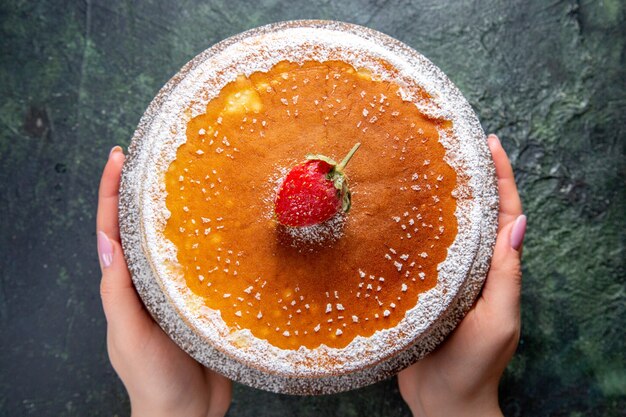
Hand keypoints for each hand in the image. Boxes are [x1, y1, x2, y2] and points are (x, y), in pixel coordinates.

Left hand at [97, 146, 231, 416]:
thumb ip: (117, 292)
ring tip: (193, 176)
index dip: (112, 191)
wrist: (188, 413)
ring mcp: (178, 288)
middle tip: (155, 154)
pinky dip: (213, 240)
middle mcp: (150, 280)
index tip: (118, 157)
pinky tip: (228, 224)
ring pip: (177, 240)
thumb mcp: (129, 334)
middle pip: (144, 226)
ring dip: (179, 209)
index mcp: (125, 285)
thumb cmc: (153, 379)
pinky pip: (207, 263)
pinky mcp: (204, 298)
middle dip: (144, 189)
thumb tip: (106, 241)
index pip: (113, 228)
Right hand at [397, 134, 525, 416]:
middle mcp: (469, 268)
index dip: (501, 178)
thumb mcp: (499, 319)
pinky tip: (390, 216)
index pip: (503, 215)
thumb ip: (506, 275)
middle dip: (468, 179)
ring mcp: (442, 278)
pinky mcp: (416, 290)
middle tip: (453, 145)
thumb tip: (518, 223)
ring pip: (442, 230)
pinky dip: (407, 231)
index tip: (491, 144)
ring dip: (437, 200)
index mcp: (494, 271)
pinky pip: (414, 254)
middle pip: (472, 215)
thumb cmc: (477, 364)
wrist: (443, 400)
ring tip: (421, 168)